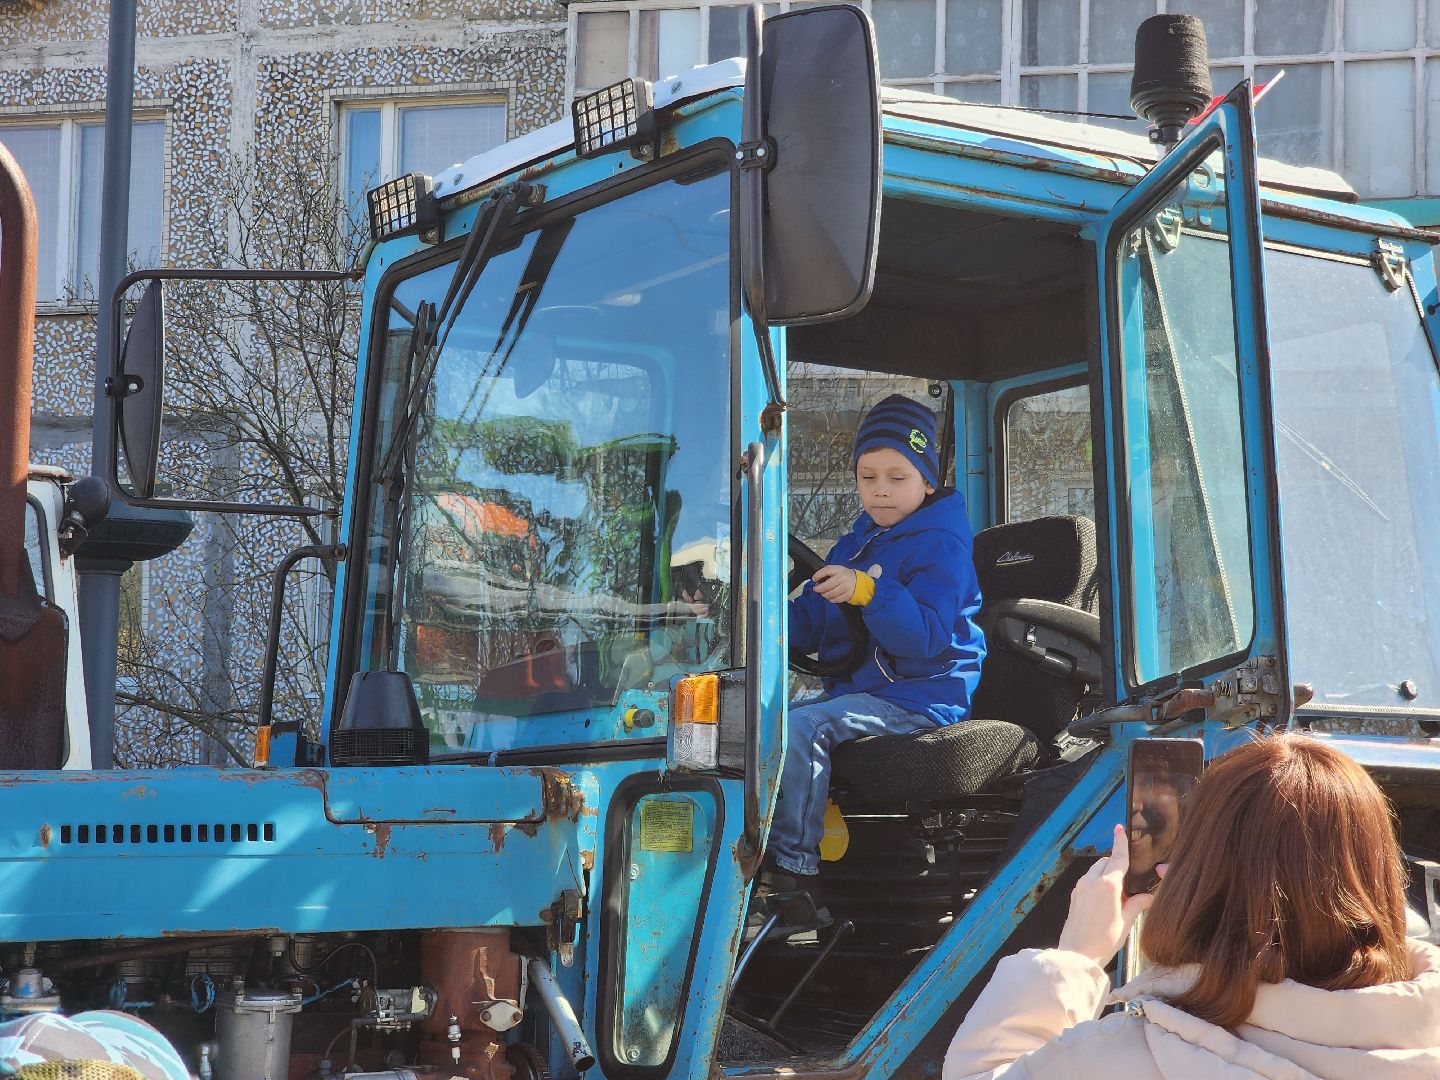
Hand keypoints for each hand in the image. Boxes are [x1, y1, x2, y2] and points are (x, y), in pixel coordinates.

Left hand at [811, 565, 856, 603]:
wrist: (858, 581)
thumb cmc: (844, 575)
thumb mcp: (836, 570)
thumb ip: (826, 573)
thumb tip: (816, 580)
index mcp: (839, 570)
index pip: (826, 570)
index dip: (818, 575)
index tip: (814, 579)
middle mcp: (842, 578)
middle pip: (826, 586)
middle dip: (818, 589)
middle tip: (816, 589)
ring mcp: (846, 587)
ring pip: (830, 594)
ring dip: (824, 594)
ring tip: (824, 593)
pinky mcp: (848, 595)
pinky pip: (835, 599)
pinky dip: (831, 599)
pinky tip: (830, 596)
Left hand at [1056, 825, 1156, 966]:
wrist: (1077, 954)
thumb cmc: (1104, 940)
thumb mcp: (1126, 922)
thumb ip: (1137, 904)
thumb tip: (1150, 896)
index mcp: (1107, 885)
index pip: (1117, 858)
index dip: (1120, 842)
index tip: (1120, 828)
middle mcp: (1091, 881)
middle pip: (1106, 863)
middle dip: (1117, 865)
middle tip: (1129, 885)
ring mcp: (1080, 888)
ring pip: (1096, 871)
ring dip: (1107, 875)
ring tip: (1118, 897)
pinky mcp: (1074, 896)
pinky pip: (1088, 881)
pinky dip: (1098, 883)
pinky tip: (1106, 901)